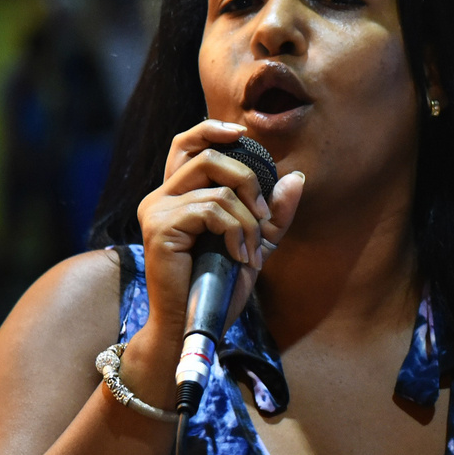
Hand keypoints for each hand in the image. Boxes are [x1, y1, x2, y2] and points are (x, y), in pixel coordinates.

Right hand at [135, 119, 306, 344]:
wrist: (193, 324)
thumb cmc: (217, 286)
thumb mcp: (254, 244)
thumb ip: (273, 213)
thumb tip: (297, 178)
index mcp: (176, 196)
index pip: (186, 144)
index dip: (212, 130)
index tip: (242, 134)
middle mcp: (160, 198)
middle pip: (208, 157)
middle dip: (247, 180)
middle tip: (261, 216)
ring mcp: (156, 211)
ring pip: (217, 188)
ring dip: (247, 220)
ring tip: (251, 251)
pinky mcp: (160, 228)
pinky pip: (212, 211)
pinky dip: (236, 232)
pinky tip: (239, 257)